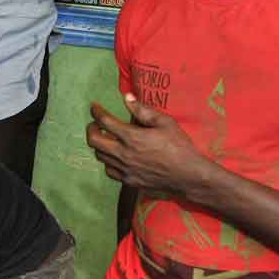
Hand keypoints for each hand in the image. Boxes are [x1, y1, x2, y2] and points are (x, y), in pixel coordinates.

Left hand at [86, 95, 209, 196]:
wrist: (188, 175)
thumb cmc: (180, 146)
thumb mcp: (165, 123)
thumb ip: (143, 110)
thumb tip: (127, 97)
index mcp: (132, 137)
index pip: (104, 121)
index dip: (96, 112)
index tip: (94, 107)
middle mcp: (124, 154)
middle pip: (94, 141)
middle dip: (91, 129)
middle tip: (95, 124)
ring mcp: (124, 169)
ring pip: (100, 156)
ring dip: (99, 145)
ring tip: (106, 138)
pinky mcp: (128, 181)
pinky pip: (109, 170)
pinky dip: (107, 161)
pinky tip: (114, 156)